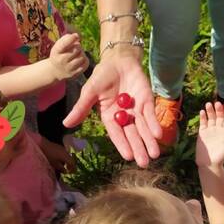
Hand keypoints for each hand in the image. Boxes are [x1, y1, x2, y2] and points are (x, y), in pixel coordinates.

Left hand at [39, 137, 75, 172]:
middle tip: (69, 170)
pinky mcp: (60, 147)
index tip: (71, 173)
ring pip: (68, 156)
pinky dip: (65, 158)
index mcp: (66, 157)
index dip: (73, 169)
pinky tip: (60, 160)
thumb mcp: (55, 164)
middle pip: (72, 160)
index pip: (73, 164)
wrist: (43, 145)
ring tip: (64, 166)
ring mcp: (64, 149)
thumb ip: (61, 168)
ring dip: (68, 161)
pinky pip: (65, 154)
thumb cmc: (49, 156)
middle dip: (71, 165)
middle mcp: (67, 152)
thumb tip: (66, 171)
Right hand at [49, 33, 88, 80]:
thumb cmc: (59, 54)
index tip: (76, 35)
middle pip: (77, 49)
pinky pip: (86, 63)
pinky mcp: (75, 73)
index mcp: (56, 51)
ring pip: (82, 56)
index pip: (64, 44)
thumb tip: (77, 36)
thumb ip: (67, 39)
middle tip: (75, 47)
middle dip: (78, 46)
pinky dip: (85, 59)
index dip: (72, 38)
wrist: (55, 70)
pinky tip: (80, 59)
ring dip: (82, 53)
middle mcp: (61, 60)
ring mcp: (68, 68)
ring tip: (77, 53)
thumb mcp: (59, 45)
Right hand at [63, 51, 161, 167]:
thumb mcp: (90, 92)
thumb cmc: (102, 76)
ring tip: (155, 155)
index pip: (117, 134)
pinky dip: (154, 124)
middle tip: (144, 163)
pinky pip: (151, 115)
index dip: (122, 144)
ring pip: (144, 128)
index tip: (128, 157)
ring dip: (149, 141)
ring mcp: (136, 110)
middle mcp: (124, 117)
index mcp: (109, 117)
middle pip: (132, 135)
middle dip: (138, 148)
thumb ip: (81, 108)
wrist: (118, 60)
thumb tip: (65, 125)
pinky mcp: (147, 101)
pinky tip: (158, 134)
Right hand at [196, 102, 223, 167]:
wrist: (208, 164)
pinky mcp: (203, 133)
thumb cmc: (220, 157)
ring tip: (208, 104)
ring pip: (211, 118)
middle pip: (219, 117)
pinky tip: (202, 112)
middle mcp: (219, 130)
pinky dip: (203, 117)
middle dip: (218, 110)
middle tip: (217, 103)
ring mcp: (210, 131)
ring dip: (210, 111)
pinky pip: (203, 123)